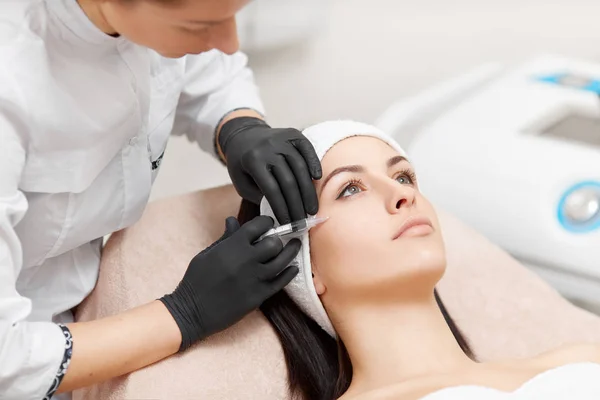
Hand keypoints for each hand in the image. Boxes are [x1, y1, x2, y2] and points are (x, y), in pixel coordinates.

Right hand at [160, 216, 299, 350]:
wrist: (191, 311)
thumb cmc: (196, 280)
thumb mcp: (207, 254)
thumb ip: (226, 238)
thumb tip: (233, 220)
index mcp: (231, 246)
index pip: (257, 226)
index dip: (266, 222)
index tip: (269, 223)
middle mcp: (245, 260)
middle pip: (273, 243)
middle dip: (278, 238)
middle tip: (280, 238)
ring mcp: (253, 279)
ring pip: (281, 261)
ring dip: (291, 251)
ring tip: (295, 245)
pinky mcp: (258, 296)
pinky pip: (280, 282)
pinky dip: (289, 272)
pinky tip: (293, 267)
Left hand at [219, 117, 321, 223]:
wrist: (243, 135)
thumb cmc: (242, 165)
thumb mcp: (242, 182)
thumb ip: (259, 196)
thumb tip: (283, 211)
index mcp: (252, 160)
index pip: (271, 189)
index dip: (282, 208)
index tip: (288, 223)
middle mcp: (268, 147)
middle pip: (288, 180)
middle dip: (296, 204)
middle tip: (302, 221)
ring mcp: (282, 138)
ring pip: (300, 167)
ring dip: (308, 191)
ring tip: (311, 209)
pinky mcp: (293, 133)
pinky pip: (307, 149)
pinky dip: (314, 163)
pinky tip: (317, 179)